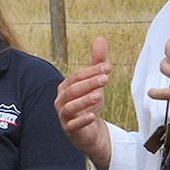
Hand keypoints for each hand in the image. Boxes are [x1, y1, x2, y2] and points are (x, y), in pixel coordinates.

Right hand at [55, 37, 114, 169]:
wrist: (89, 131)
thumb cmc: (89, 104)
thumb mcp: (95, 82)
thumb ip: (97, 62)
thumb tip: (99, 38)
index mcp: (65, 87)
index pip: (77, 76)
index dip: (92, 71)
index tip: (108, 67)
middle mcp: (61, 100)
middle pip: (73, 89)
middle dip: (89, 83)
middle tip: (105, 79)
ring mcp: (63, 115)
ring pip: (71, 106)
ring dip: (85, 100)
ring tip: (99, 95)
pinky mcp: (69, 130)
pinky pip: (73, 125)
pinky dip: (83, 120)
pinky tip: (93, 116)